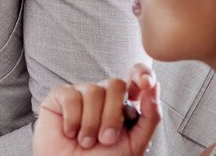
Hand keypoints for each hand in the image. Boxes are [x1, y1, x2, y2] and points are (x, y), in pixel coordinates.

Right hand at [33, 63, 159, 155]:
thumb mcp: (135, 143)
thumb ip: (150, 116)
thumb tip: (155, 85)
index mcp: (123, 105)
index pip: (136, 77)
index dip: (142, 74)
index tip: (147, 83)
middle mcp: (103, 96)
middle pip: (116, 84)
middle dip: (112, 116)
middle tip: (106, 139)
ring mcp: (81, 94)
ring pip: (93, 91)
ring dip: (91, 124)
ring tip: (86, 141)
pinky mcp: (60, 97)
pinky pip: (71, 96)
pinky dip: (73, 120)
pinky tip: (70, 132)